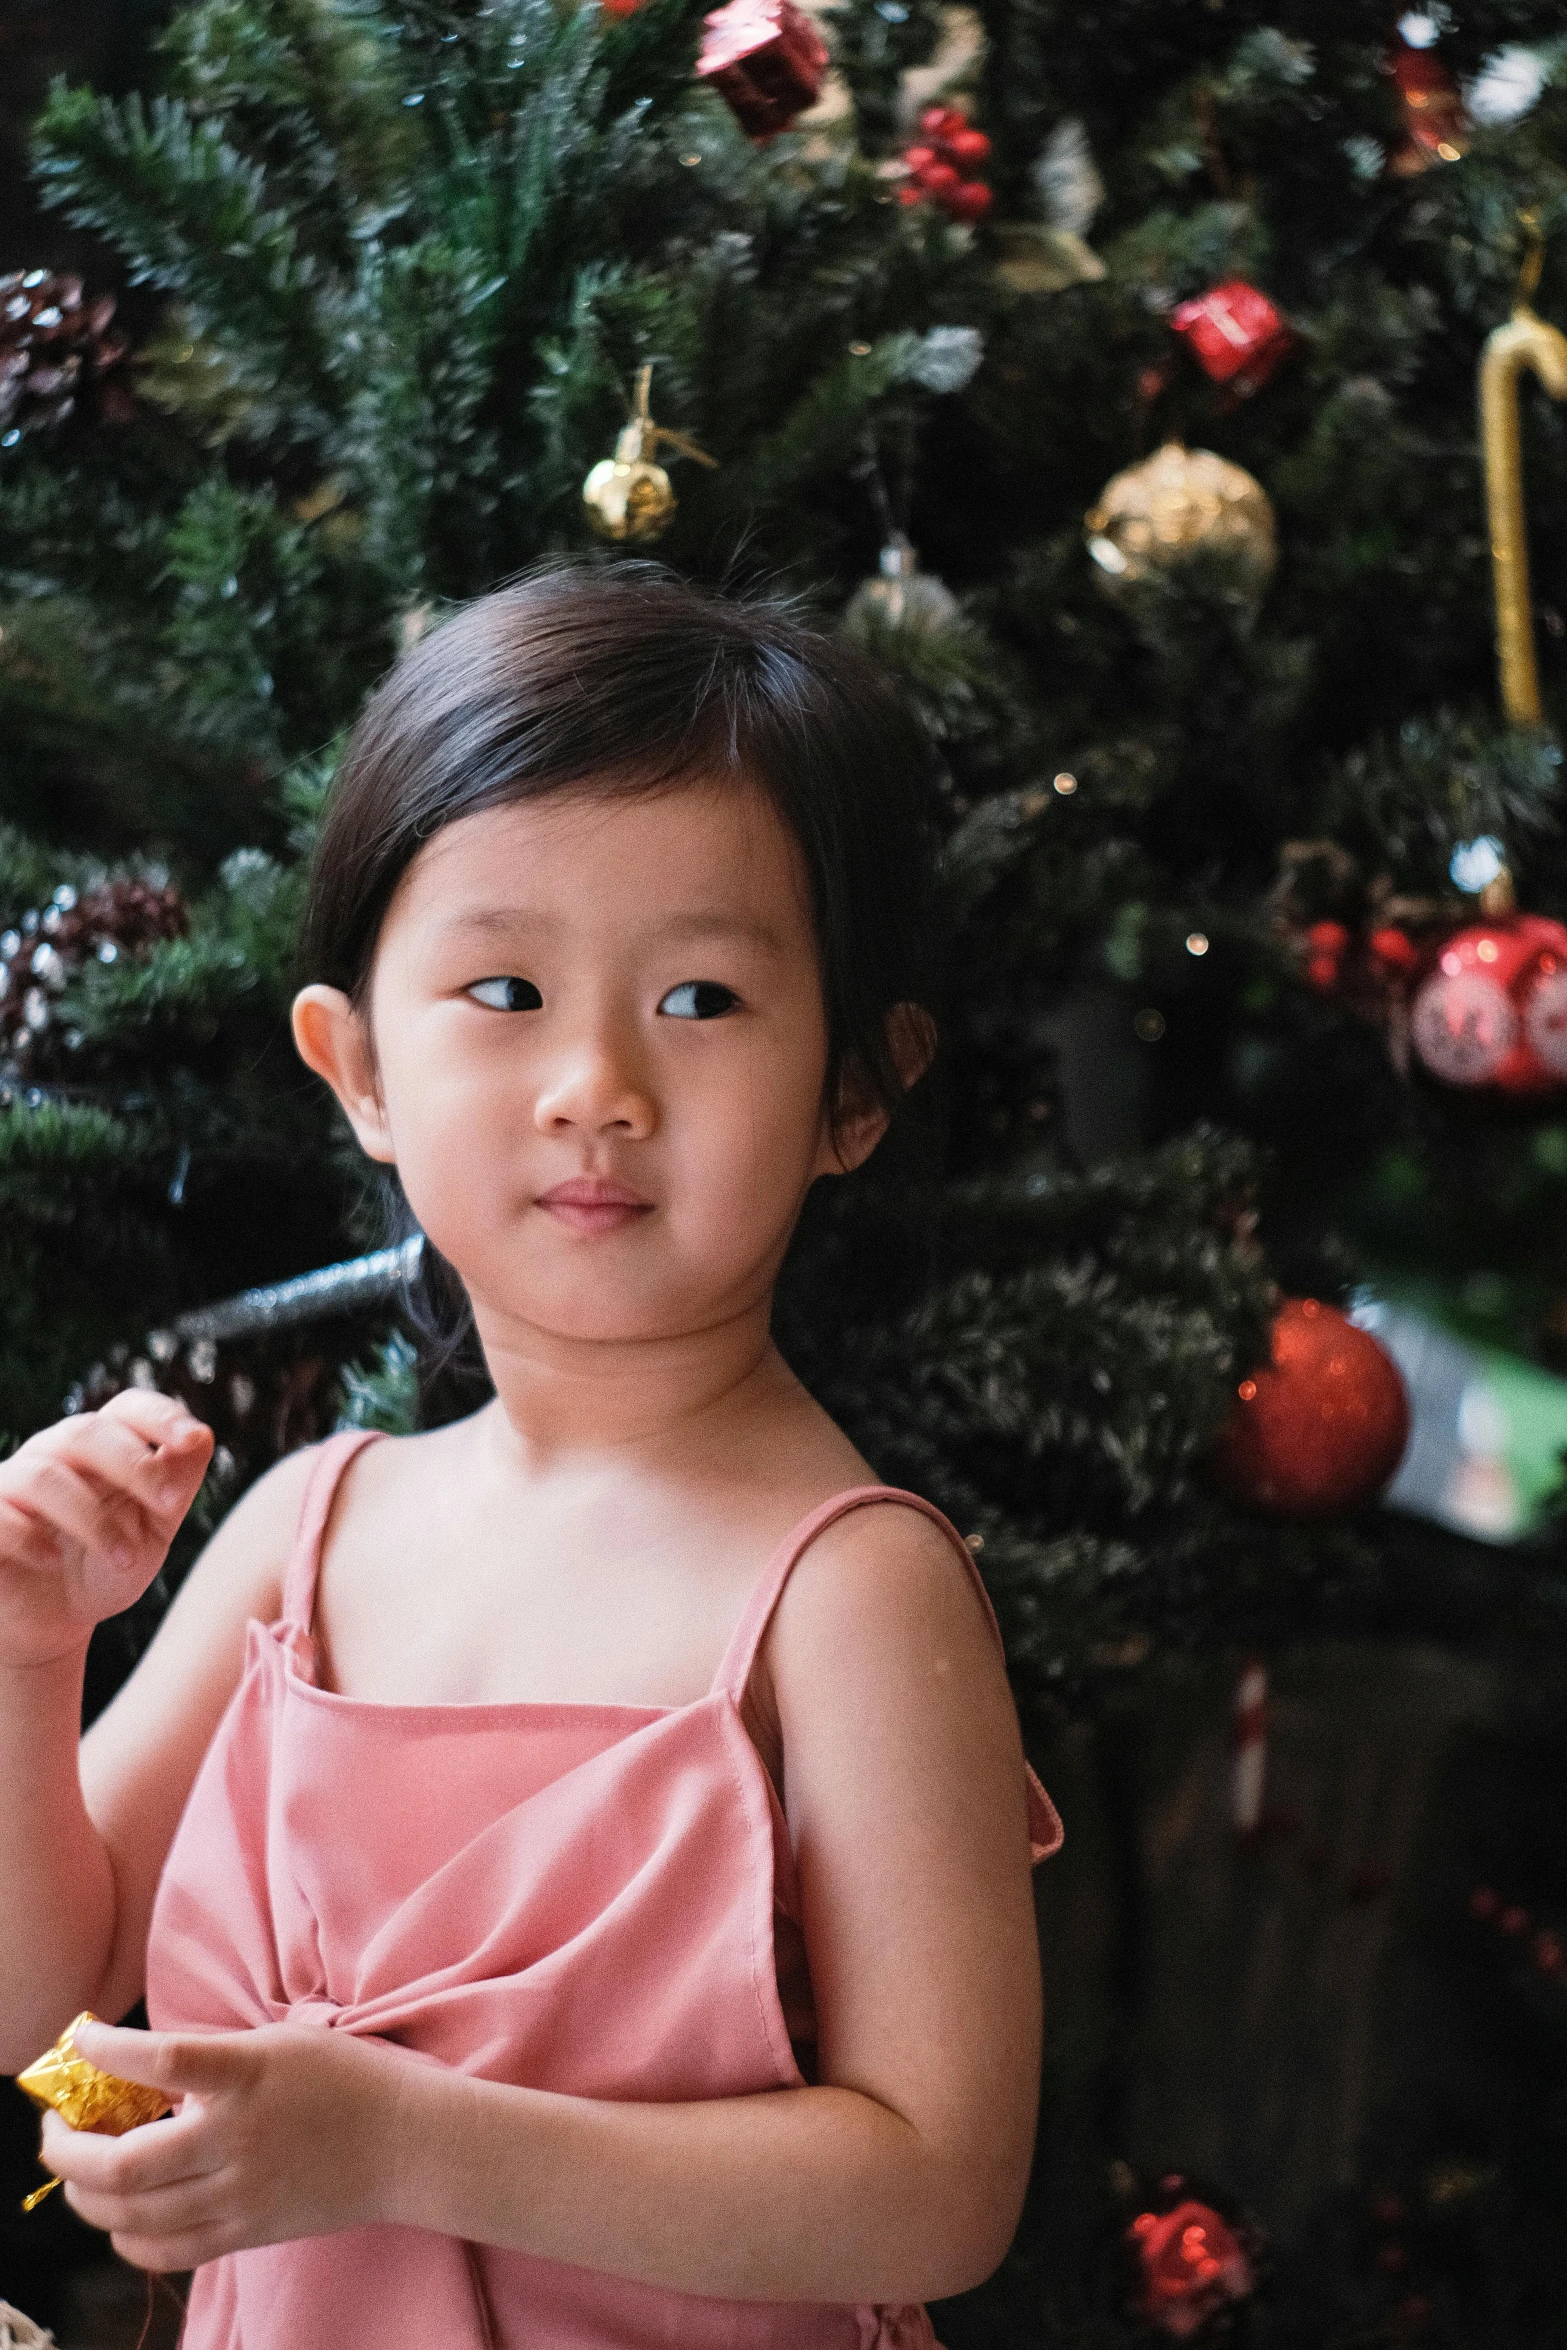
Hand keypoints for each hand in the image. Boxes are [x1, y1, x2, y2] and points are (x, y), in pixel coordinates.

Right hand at [0, 1392, 212, 1669]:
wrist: (56, 1623)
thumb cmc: (109, 1566)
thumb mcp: (155, 1530)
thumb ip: (177, 1484)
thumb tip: (202, 1436)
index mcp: (104, 1448)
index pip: (128, 1408)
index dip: (160, 1416)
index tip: (193, 1440)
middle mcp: (55, 1454)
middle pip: (86, 1432)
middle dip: (133, 1465)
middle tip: (171, 1505)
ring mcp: (13, 1484)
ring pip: (43, 1476)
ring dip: (93, 1519)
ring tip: (128, 1559)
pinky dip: (26, 1535)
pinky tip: (51, 1560)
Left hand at [40, 2016, 408, 2270]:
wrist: (404, 2143)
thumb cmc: (344, 2079)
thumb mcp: (280, 2043)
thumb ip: (214, 2060)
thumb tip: (141, 2075)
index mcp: (249, 2074)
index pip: (162, 2060)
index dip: (108, 2050)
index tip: (82, 2040)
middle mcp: (237, 2138)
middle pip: (123, 2162)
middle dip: (67, 2149)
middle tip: (56, 2127)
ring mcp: (239, 2194)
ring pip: (131, 2214)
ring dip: (85, 2194)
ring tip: (78, 2171)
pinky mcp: (246, 2233)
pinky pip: (164, 2252)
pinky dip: (125, 2238)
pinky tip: (119, 2215)